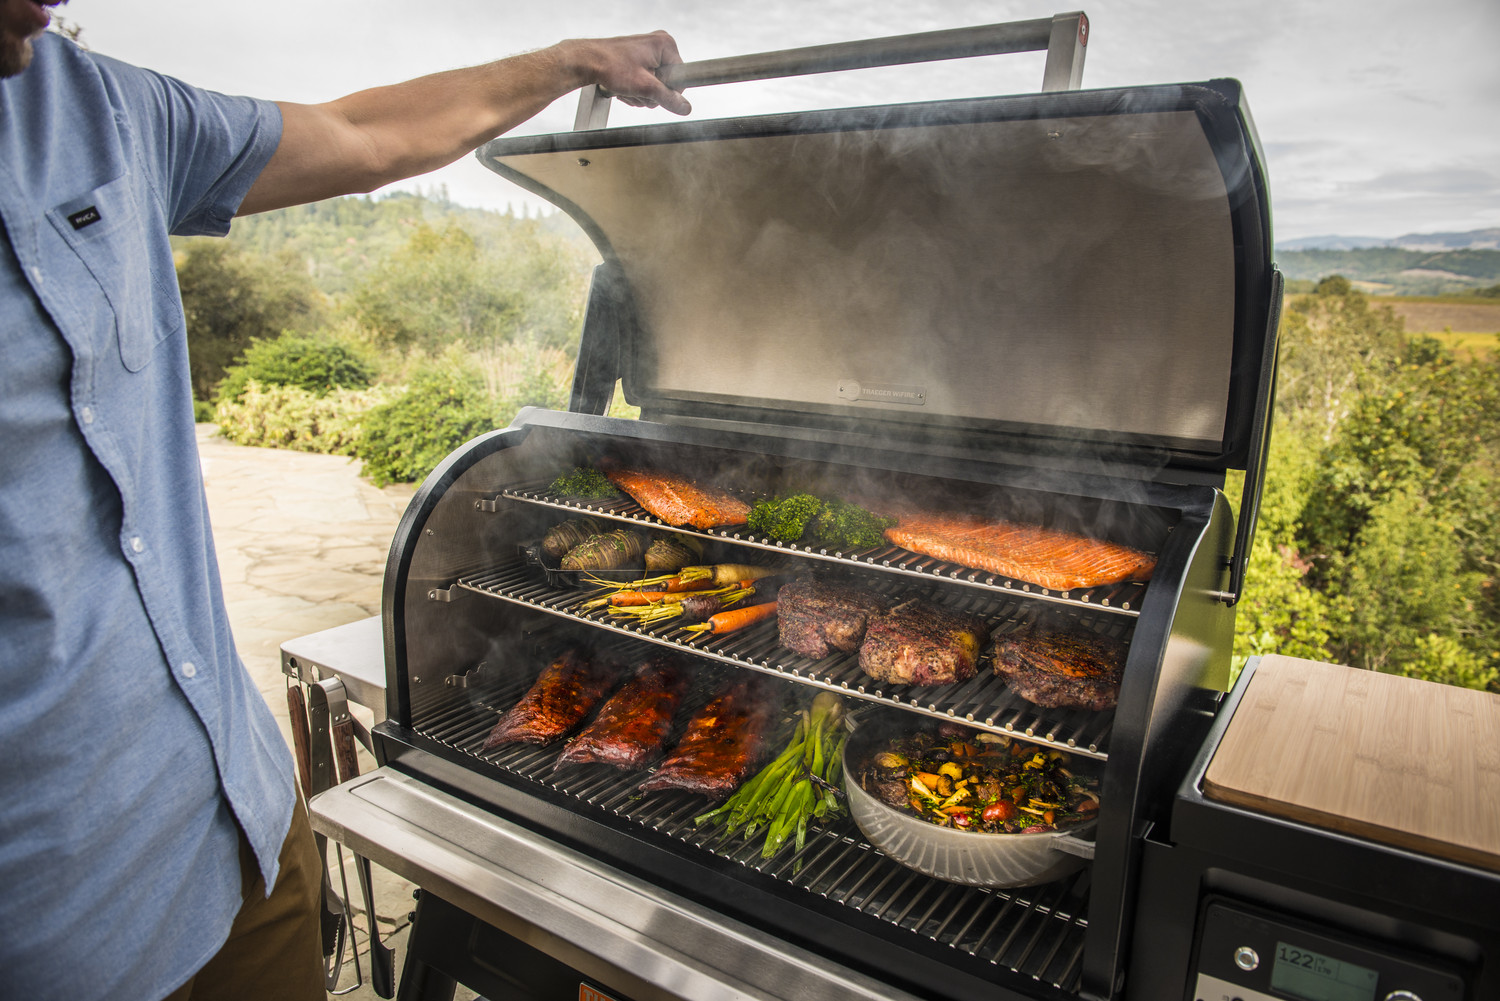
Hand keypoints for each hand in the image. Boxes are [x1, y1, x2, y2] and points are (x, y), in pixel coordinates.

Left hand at [564, 31, 690, 115]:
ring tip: (626, 86)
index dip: (667, 91)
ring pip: (654, 86)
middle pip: (667, 83)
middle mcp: (658, 45)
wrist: (587, 62)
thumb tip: (685, 108)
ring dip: (640, 93)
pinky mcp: (638, 60)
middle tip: (635, 88)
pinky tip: (623, 86)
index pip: (681, 78)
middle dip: (650, 93)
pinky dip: (634, 89)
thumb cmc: (611, 66)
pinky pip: (645, 83)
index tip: (650, 89)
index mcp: (665, 45)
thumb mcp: (644, 87)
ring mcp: (648, 52)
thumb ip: (668, 98)